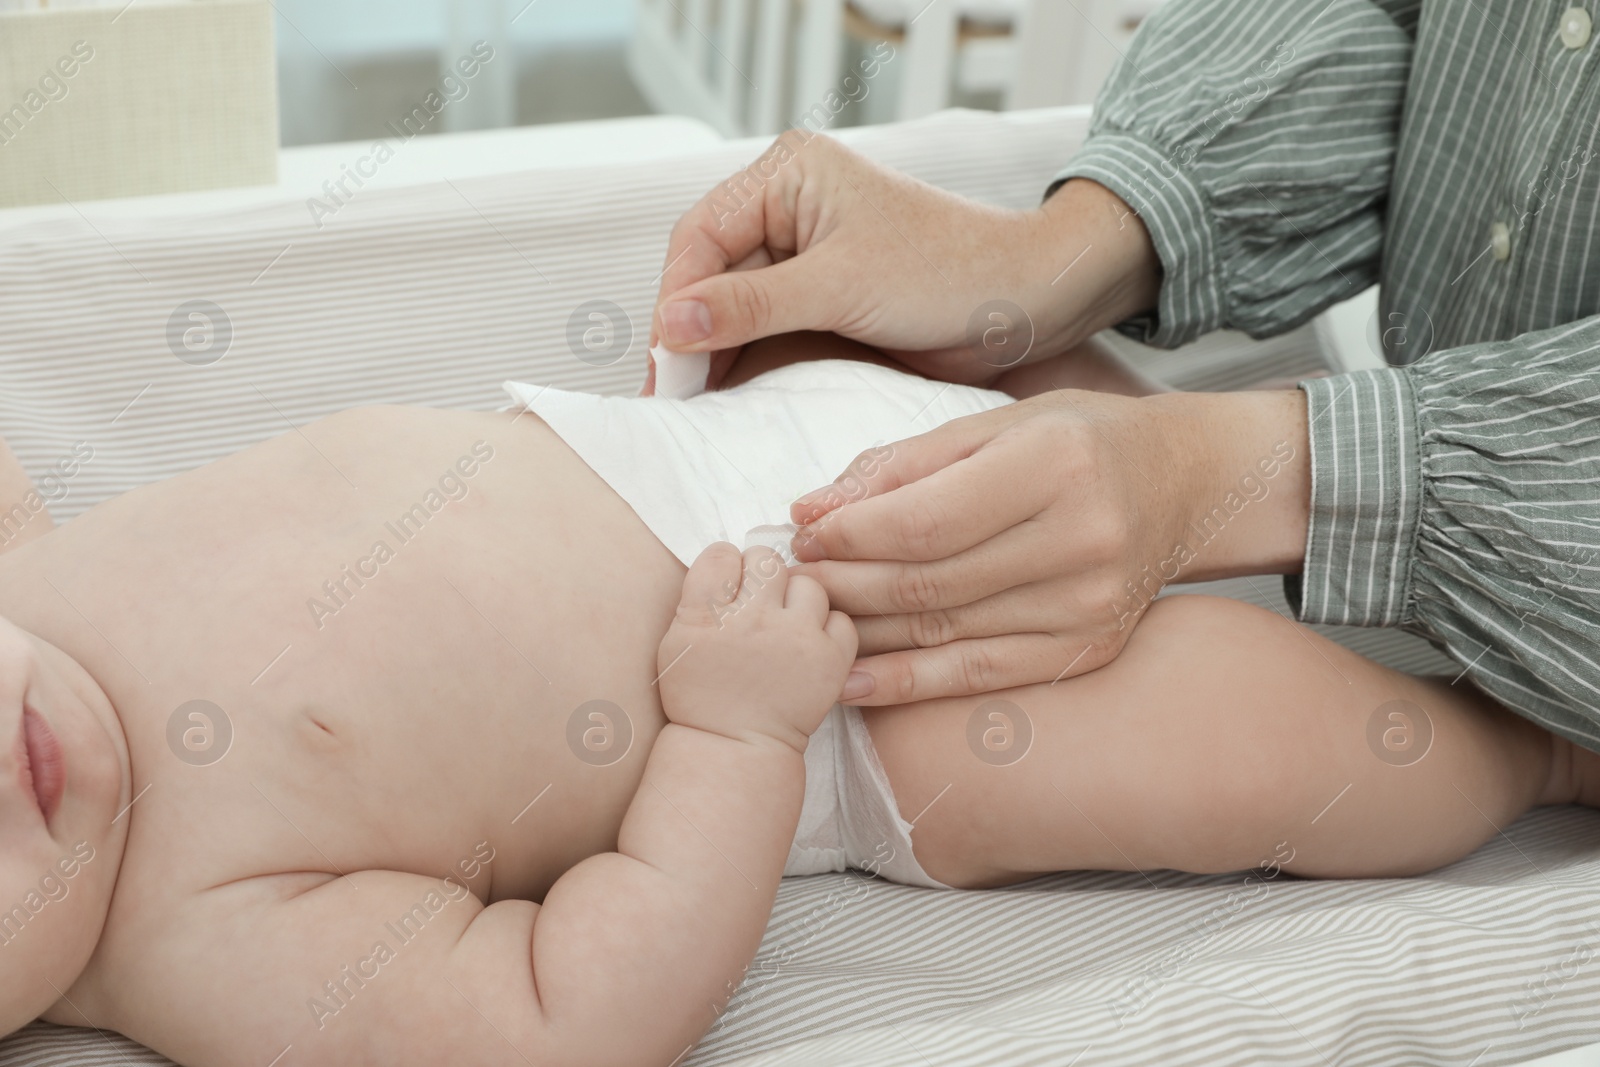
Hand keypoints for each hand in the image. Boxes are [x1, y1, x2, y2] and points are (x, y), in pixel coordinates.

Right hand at [646, 131, 1160, 392]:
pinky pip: (762, 330)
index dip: (676, 300)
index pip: (701, 237)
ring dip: (712, 353)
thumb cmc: (947, 271)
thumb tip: (670, 323)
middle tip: (670, 398)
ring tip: (691, 408)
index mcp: (787, 175)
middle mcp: (787, 206)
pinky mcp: (820, 298)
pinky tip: (726, 399)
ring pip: (730, 307)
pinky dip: (744, 362)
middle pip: (707, 272)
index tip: (665, 362)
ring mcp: (802, 254)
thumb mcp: (838, 286)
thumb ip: (750, 305)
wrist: (1023, 303)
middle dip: (688, 332)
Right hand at [658, 543, 857, 752]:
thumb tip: (731, 559)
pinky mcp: (829, 660)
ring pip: (808, 584)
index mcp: (703, 616)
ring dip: (798, 600)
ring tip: (787, 626)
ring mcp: (794, 639)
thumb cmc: (700, 696)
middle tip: (761, 602)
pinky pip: (840, 617)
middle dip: (763, 575)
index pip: (721, 554)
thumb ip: (699, 596)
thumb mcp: (676, 642)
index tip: (730, 585)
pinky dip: (827, 628)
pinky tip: (809, 644)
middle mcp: (750, 621)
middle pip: (766, 560)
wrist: (733, 748)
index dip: (728, 566)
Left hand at [788, 388, 1310, 704]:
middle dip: (845, 583)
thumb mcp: (997, 423)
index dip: (851, 534)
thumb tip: (813, 508)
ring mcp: (1089, 606)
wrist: (1188, 484)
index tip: (803, 530)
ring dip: (864, 631)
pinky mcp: (1088, 648)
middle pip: (929, 581)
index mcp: (1057, 466)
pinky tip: (855, 682)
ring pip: (945, 632)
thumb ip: (904, 464)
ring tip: (811, 619)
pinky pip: (980, 674)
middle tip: (794, 577)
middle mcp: (1082, 541)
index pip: (926, 519)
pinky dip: (909, 684)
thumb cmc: (1081, 439)